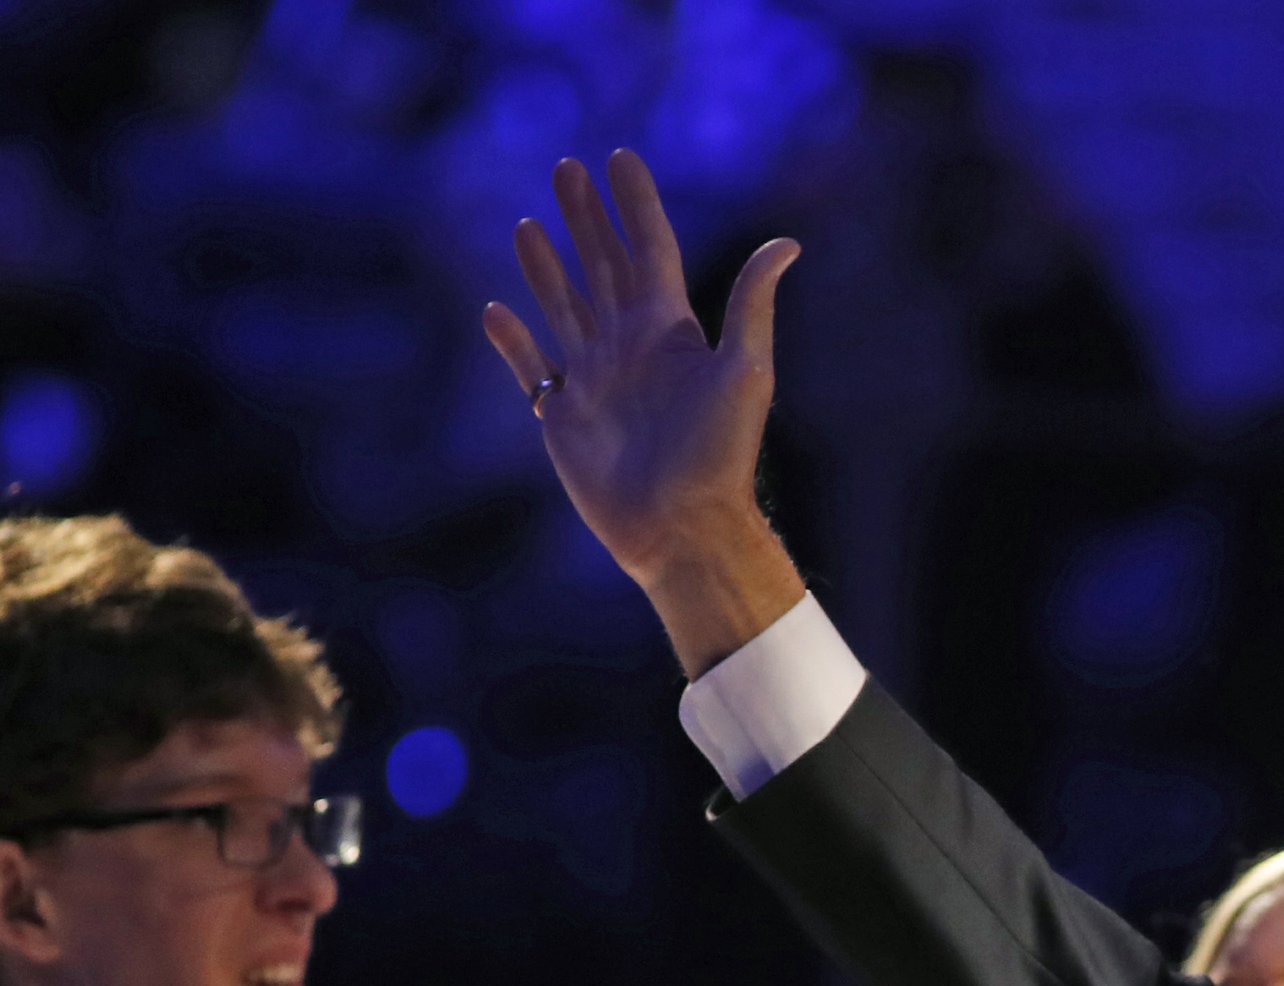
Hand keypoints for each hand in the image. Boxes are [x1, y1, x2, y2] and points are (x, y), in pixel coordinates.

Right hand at [482, 149, 806, 674]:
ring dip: (545, 266)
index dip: (635, 204)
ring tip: (527, 223)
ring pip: (564, 307)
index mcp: (671, 332)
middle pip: (602, 266)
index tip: (620, 157)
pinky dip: (512, 343)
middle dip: (585, 218)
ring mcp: (594, 381)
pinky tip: (495, 311)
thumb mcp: (745, 373)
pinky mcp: (565, 419)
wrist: (683, 530)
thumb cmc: (719, 458)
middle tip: (565, 168)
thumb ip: (752, 305)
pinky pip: (532, 371)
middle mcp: (630, 348)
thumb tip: (788, 243)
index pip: (650, 250)